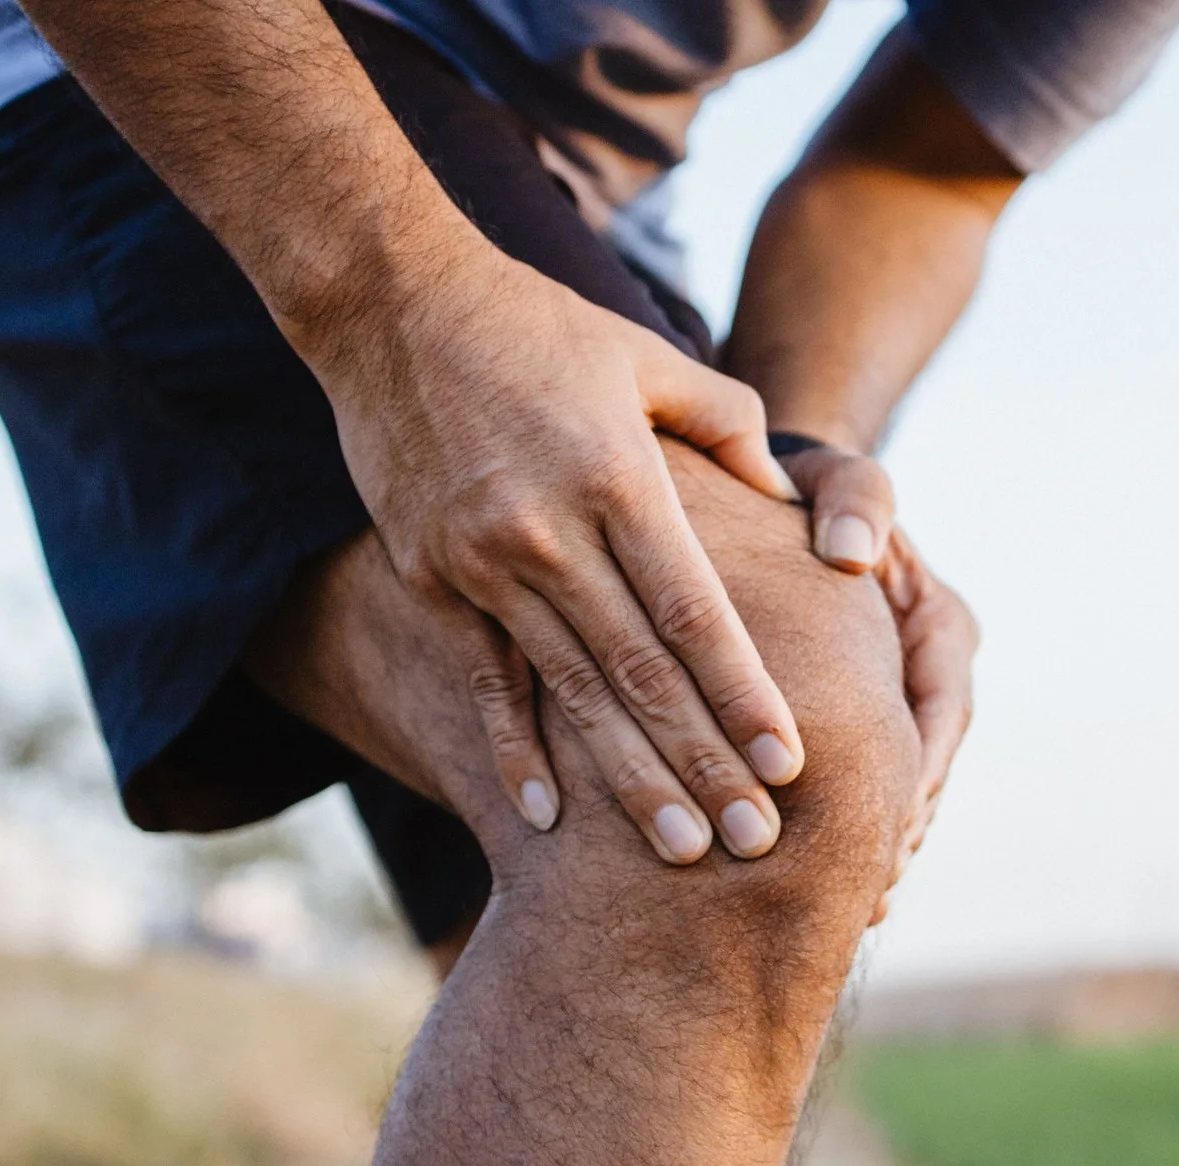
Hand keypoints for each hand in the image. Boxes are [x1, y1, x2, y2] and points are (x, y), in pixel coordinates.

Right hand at [305, 228, 805, 863]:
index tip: (790, 763)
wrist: (388, 300)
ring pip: (570, 694)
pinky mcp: (429, 576)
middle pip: (640, 673)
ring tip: (680, 851)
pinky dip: (513, 752)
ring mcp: (481, 561)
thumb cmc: (536, 325)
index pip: (694, 613)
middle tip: (753, 843)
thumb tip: (785, 494)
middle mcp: (549, 531)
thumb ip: (726, 423)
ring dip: (627, 780)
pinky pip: (482, 682)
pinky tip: (549, 819)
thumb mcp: (646, 356)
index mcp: (618, 479)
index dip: (742, 694)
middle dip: (702, 765)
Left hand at [779, 445, 976, 919]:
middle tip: (867, 899)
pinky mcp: (866, 724)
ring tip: (848, 917)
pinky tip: (822, 896)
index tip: (889, 832)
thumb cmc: (812, 484)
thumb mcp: (839, 477)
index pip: (940, 714)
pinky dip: (852, 836)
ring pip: (900, 790)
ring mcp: (902, 703)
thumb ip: (856, 498)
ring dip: (880, 850)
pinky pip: (867, 786)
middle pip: (927, 770)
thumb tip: (855, 548)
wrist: (788, 495)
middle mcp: (934, 674)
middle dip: (900, 834)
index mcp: (942, 626)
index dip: (917, 776)